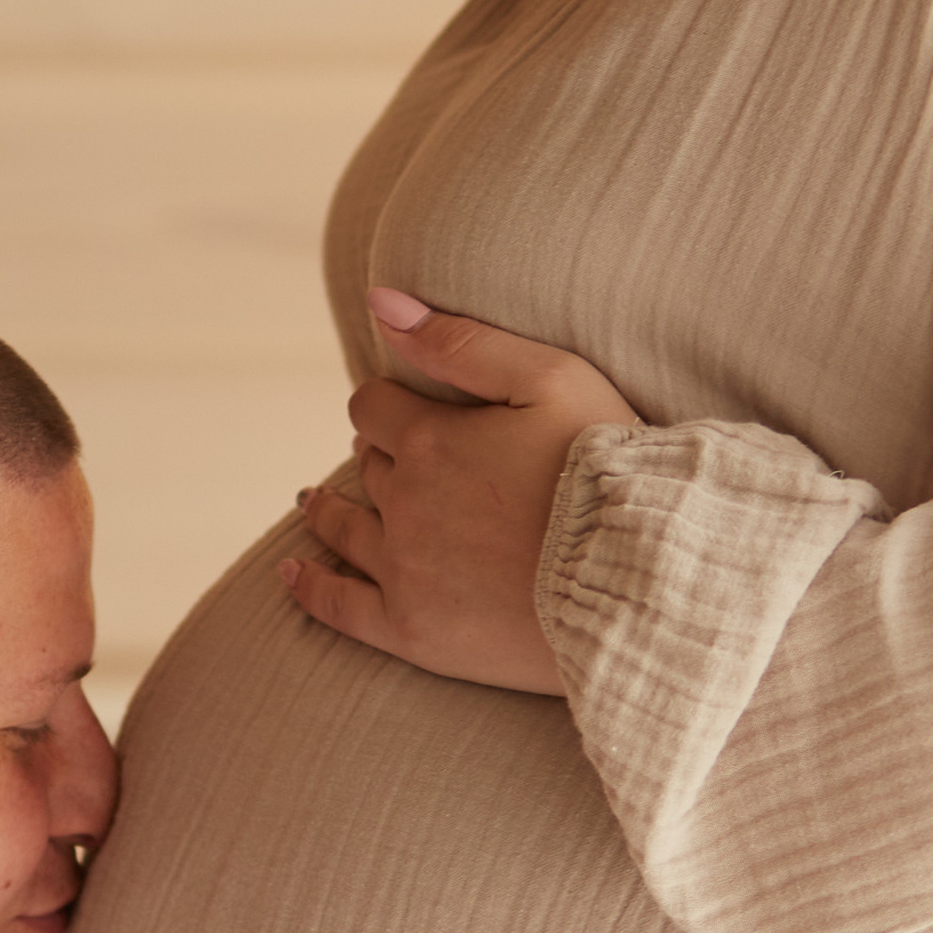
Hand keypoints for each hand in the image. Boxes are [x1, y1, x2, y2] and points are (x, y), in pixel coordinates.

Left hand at [282, 285, 641, 693]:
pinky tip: (291, 573)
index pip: (374, 409)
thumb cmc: (610, 472)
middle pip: (369, 468)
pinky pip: (340, 606)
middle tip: (388, 459)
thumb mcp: (552, 379)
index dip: (384, 406)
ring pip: (347, 529)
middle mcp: (406, 504)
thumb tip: (378, 302)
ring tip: (315, 502)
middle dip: (379, 457)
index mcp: (432, 441)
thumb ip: (460, 340)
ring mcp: (405, 571)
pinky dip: (310, 587)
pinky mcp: (414, 630)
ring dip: (329, 509)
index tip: (398, 413)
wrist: (642, 580)